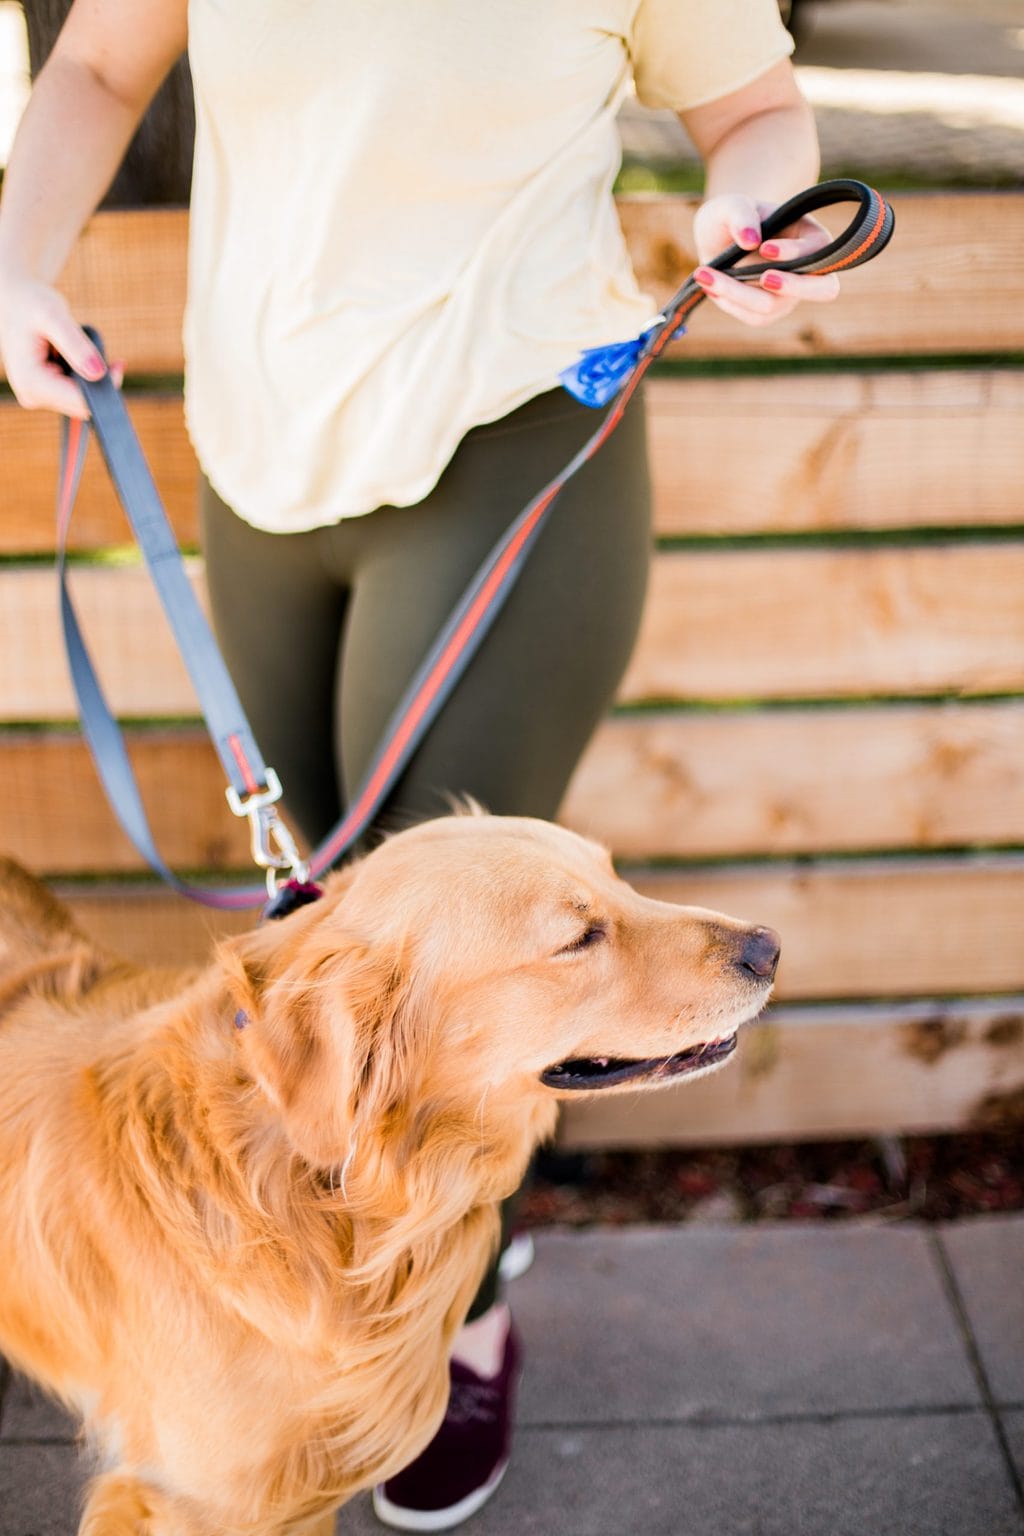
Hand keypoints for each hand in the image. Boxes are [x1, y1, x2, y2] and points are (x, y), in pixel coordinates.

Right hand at [0, 272, 106, 417]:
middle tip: (106, 355)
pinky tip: (81, 358)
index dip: (105, 386)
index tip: (118, 364)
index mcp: (30, 380)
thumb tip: (98, 373)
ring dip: (92, 378)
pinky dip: (86, 378)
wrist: (15, 303)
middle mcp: (32, 395)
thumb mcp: (52, 315)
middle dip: (99, 382)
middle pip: (82, 405)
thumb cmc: (30, 304)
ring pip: (82, 401)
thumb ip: (75, 345)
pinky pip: (77, 394)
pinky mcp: (47, 394)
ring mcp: (38, 397)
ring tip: (85, 349)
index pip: (79, 401)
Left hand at [690, 192, 839, 327]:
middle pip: (825, 289)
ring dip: (739, 293)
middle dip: (794, 286)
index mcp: (810, 236)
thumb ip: (740, 214)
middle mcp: (808, 269)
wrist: (719, 238)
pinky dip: (730, 302)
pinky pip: (754, 317)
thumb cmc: (733, 216)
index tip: (765, 247)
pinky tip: (709, 285)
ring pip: (774, 306)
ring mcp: (791, 294)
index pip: (819, 249)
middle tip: (765, 278)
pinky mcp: (769, 311)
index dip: (795, 252)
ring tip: (705, 274)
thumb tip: (750, 240)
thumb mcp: (731, 205)